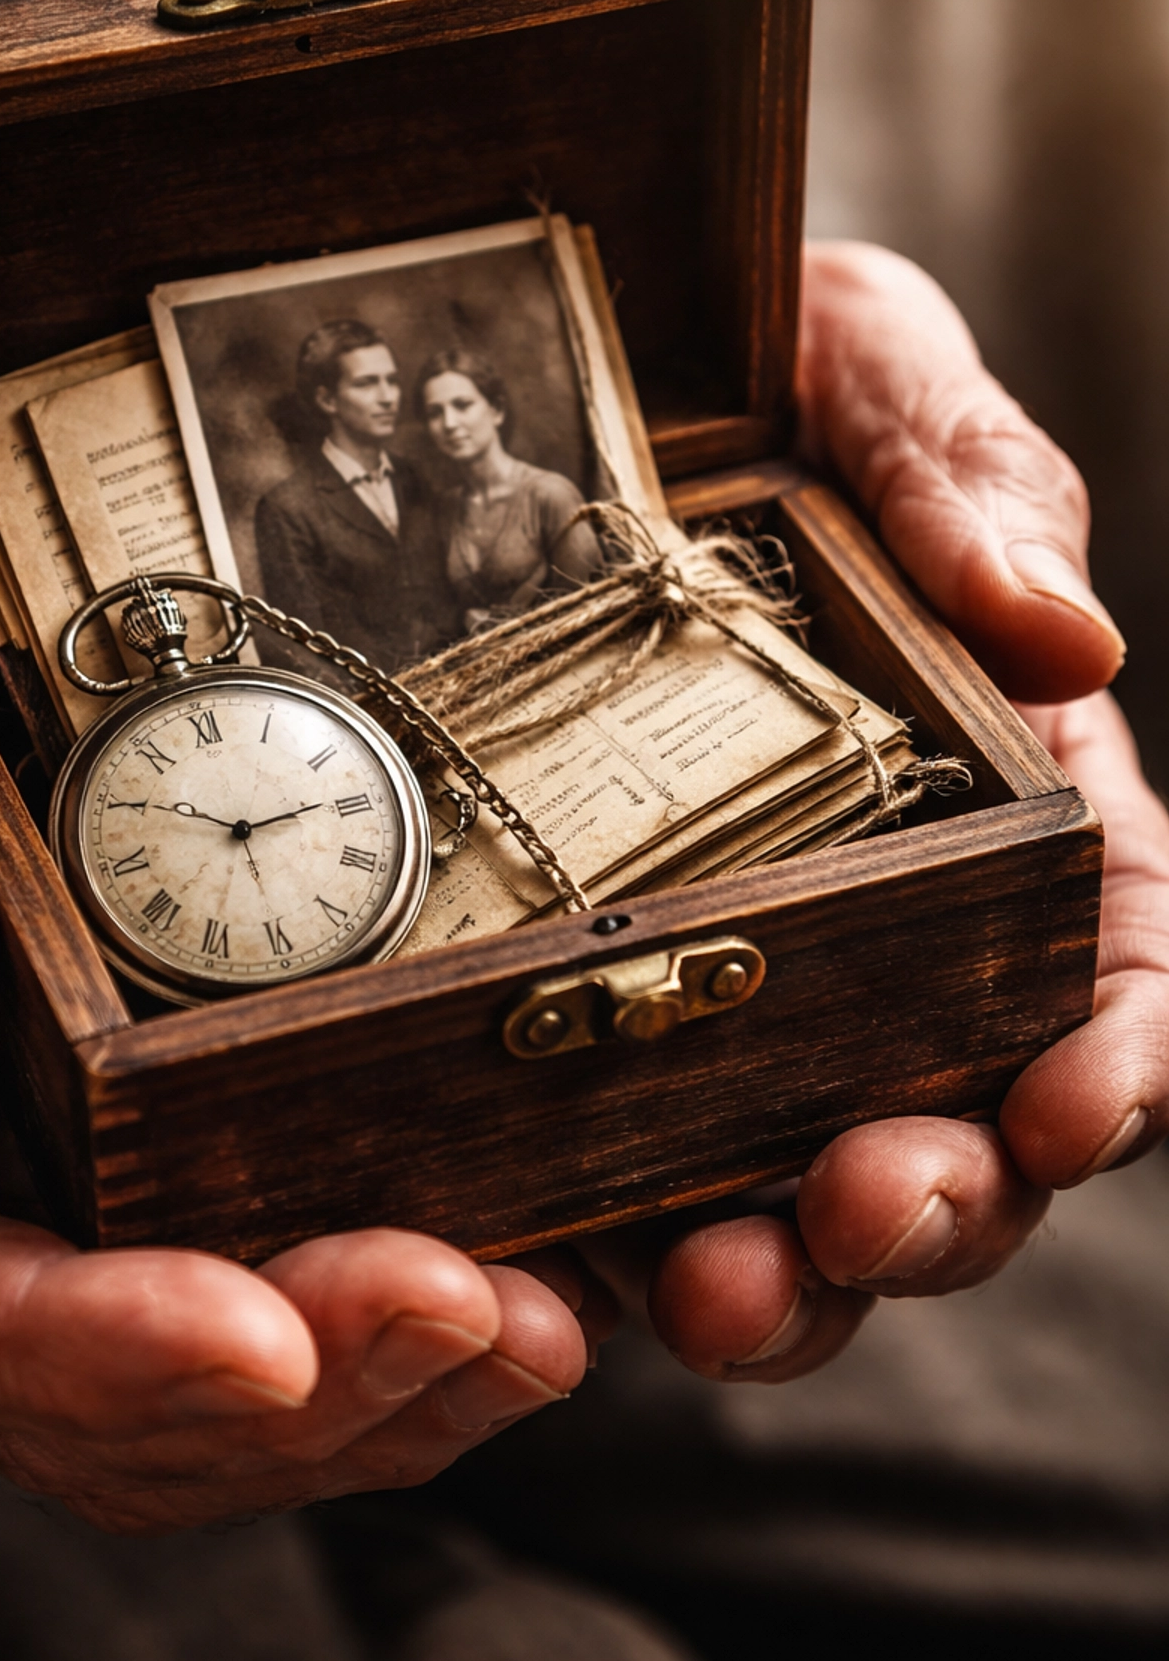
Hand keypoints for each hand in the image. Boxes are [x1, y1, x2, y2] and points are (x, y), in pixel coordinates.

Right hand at [0, 403, 600, 1527]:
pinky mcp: (132, 1138)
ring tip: (546, 1322)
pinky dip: (405, 1307)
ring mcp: (24, 1174)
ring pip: (193, 1387)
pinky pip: (263, 1276)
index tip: (256, 1342)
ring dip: (383, 1389)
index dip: (81, 1351)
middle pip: (84, 1396)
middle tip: (488, 1317)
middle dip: (300, 1389)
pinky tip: (543, 1258)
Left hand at [583, 244, 1166, 1380]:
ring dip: (788, 1273)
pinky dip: (610, 1244)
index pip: (1119, 960)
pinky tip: (566, 1273)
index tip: (1082, 1101)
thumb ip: (974, 480)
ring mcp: (739, 994)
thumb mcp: (875, 370)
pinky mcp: (586, 1029)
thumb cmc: (756, 365)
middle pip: (972, 1119)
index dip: (1128, 1053)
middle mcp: (894, 926)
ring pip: (801, 1189)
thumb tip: (1071, 645)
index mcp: (1011, 799)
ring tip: (714, 1295)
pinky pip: (616, 1175)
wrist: (548, 377)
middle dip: (943, 1198)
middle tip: (864, 1209)